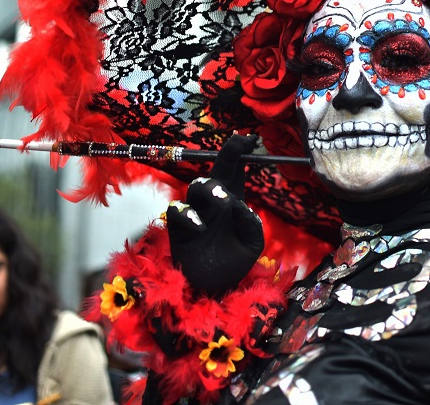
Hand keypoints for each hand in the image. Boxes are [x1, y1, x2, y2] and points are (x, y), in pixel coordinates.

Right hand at [166, 134, 264, 296]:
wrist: (211, 289)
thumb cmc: (232, 263)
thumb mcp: (252, 245)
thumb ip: (251, 224)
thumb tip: (240, 205)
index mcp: (232, 202)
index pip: (236, 171)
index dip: (241, 153)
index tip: (251, 139)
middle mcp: (212, 203)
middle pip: (217, 172)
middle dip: (227, 156)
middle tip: (239, 147)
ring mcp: (195, 212)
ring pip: (197, 186)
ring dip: (211, 189)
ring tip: (225, 201)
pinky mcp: (177, 227)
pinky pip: (178, 210)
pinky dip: (189, 215)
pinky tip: (201, 227)